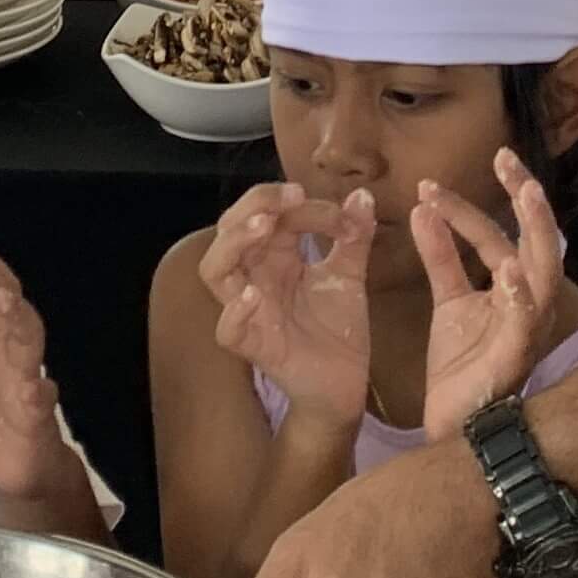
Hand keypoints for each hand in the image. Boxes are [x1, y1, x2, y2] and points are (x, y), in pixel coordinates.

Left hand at [0, 246, 67, 499]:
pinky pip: (40, 396)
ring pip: (27, 338)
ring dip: (17, 318)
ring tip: (2, 300)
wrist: (11, 474)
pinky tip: (33, 388)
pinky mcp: (37, 412)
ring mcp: (23, 377)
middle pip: (1, 302)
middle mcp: (0, 350)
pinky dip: (37, 390)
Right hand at [199, 184, 377, 424]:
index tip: (344, 212)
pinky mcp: (253, 346)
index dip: (301, 206)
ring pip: (215, 271)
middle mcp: (254, 278)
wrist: (346, 383)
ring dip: (235, 243)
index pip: (272, 215)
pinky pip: (227, 329)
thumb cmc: (338, 329)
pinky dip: (234, 311)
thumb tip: (363, 195)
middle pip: (229, 231)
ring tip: (264, 227)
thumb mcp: (350, 276)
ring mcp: (249, 311)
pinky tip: (254, 295)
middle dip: (254, 206)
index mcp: (274, 257)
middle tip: (288, 196)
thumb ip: (354, 237)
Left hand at [413, 149, 564, 440]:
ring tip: (527, 194)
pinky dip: (521, 298)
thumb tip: (424, 208)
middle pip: (535, 242)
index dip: (478, 203)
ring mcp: (527, 330)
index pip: (500, 235)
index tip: (444, 177)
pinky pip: (525, 325)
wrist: (453, 427)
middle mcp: (527, 304)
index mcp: (511, 290)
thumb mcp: (447, 302)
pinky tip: (510, 272)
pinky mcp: (515, 358)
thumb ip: (441, 257)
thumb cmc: (461, 367)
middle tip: (506, 158)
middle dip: (527, 199)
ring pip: (542, 273)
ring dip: (536, 233)